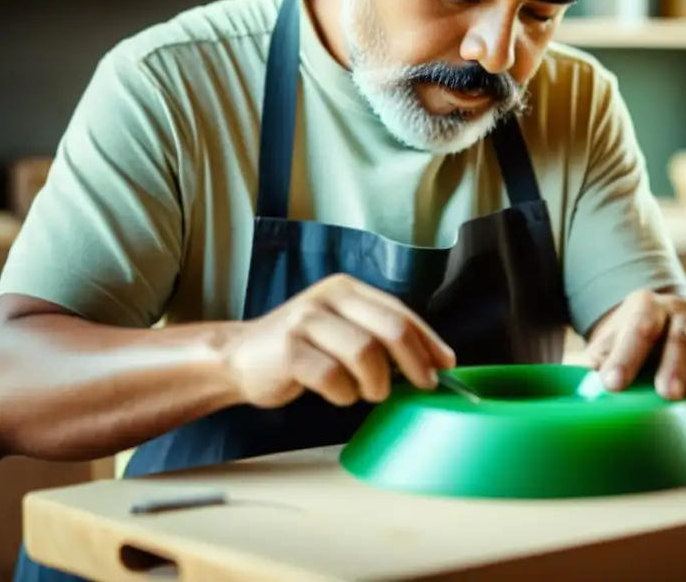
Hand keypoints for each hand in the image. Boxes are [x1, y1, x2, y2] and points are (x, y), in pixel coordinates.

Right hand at [222, 274, 455, 408]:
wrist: (239, 358)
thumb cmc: (302, 349)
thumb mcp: (342, 330)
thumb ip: (379, 337)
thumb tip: (435, 362)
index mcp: (347, 289)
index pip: (400, 312)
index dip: (428, 341)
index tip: (446, 366)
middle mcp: (328, 297)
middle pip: (390, 329)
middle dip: (414, 363)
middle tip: (422, 386)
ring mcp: (306, 321)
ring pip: (365, 353)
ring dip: (376, 383)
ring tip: (370, 393)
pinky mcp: (287, 349)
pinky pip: (332, 377)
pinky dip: (343, 394)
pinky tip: (339, 395)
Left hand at [583, 290, 685, 432]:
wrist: (664, 320)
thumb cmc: (629, 338)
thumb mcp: (611, 338)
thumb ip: (602, 358)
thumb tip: (592, 389)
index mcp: (648, 306)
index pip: (639, 327)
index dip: (627, 355)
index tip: (613, 384)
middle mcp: (683, 314)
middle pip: (682, 339)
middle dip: (676, 367)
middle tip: (668, 394)